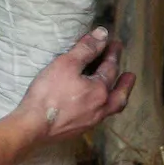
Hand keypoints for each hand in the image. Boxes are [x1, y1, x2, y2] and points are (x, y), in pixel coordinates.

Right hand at [16, 27, 135, 142]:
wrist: (33, 127)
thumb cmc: (49, 93)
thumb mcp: (67, 64)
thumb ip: (86, 49)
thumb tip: (102, 34)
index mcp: (100, 91)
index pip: (110, 68)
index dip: (112, 54)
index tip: (115, 44)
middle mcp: (100, 109)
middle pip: (118, 95)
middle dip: (125, 84)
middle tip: (130, 75)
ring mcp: (90, 122)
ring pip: (109, 109)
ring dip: (115, 97)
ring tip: (115, 92)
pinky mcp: (77, 131)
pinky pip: (97, 118)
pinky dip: (101, 108)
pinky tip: (93, 107)